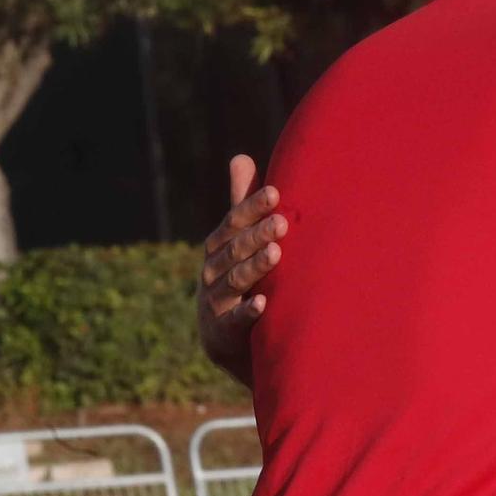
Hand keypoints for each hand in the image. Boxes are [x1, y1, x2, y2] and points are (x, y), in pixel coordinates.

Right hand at [197, 154, 284, 387]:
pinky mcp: (222, 331)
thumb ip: (241, 203)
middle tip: (282, 223)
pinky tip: (263, 304)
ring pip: (235, 280)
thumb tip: (241, 157)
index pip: (234, 222)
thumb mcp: (238, 241)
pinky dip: (247, 312)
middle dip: (257, 235)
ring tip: (276, 254)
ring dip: (254, 267)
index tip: (276, 193)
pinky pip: (235, 320)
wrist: (229, 338)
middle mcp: (212, 270)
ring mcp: (216, 300)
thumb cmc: (239, 277)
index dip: (252, 207)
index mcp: (219, 246)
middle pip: (235, 249)